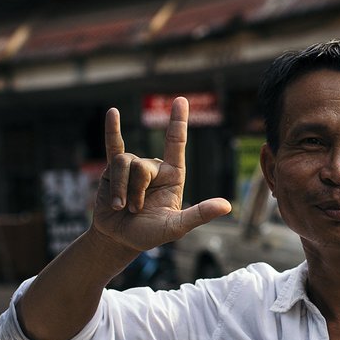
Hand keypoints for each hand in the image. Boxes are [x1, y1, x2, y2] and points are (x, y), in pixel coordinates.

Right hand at [93, 97, 230, 252]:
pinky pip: (113, 147)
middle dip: (135, 190)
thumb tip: (227, 206)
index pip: (176, 143)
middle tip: (136, 210)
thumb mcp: (177, 226)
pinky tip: (113, 112)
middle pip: (142, 166)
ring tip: (122, 207)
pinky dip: (112, 130)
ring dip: (121, 190)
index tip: (181, 100)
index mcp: (173, 176)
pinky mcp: (112, 171)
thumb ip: (199, 214)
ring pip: (124, 164)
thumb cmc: (150, 234)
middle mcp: (154, 168)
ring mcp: (133, 167)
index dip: (178, 121)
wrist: (120, 239)